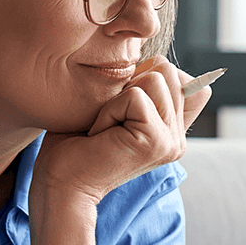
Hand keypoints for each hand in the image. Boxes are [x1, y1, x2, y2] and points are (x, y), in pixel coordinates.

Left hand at [34, 60, 211, 206]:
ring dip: (118, 98)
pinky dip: (109, 110)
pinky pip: (135, 96)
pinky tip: (101, 135)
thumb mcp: (116, 107)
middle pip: (167, 70)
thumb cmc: (78, 145)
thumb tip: (158, 60)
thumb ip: (144, 89)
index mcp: (172, 131)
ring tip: (107, 128)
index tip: (121, 110)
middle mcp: (177, 138)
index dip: (147, 77)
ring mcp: (171, 141)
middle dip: (129, 85)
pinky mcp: (157, 141)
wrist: (62, 184)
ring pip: (154, 78)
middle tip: (110, 120)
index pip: (182, 79)